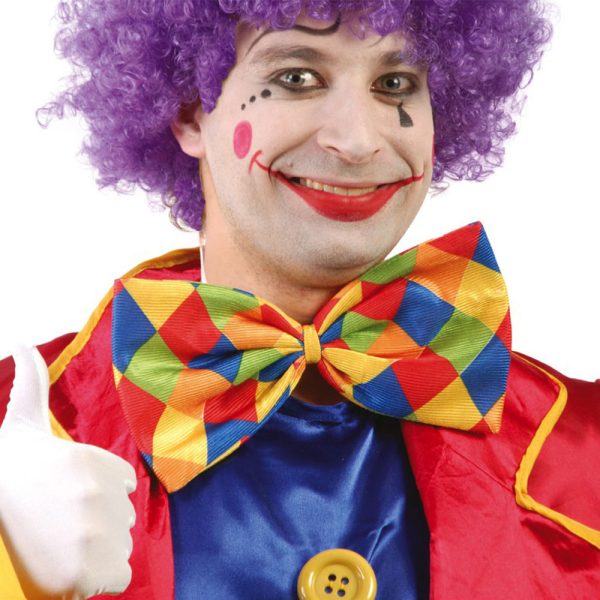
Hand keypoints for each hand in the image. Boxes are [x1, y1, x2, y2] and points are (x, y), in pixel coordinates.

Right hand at [0, 346, 136, 598]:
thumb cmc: (10, 463)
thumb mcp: (22, 418)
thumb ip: (32, 381)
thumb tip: (21, 344)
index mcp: (98, 463)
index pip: (125, 486)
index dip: (100, 494)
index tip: (68, 493)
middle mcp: (99, 496)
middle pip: (122, 519)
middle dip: (99, 523)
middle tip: (61, 521)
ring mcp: (93, 535)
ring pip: (119, 548)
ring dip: (100, 550)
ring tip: (63, 543)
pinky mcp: (86, 574)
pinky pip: (117, 579)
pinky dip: (101, 579)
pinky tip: (74, 568)